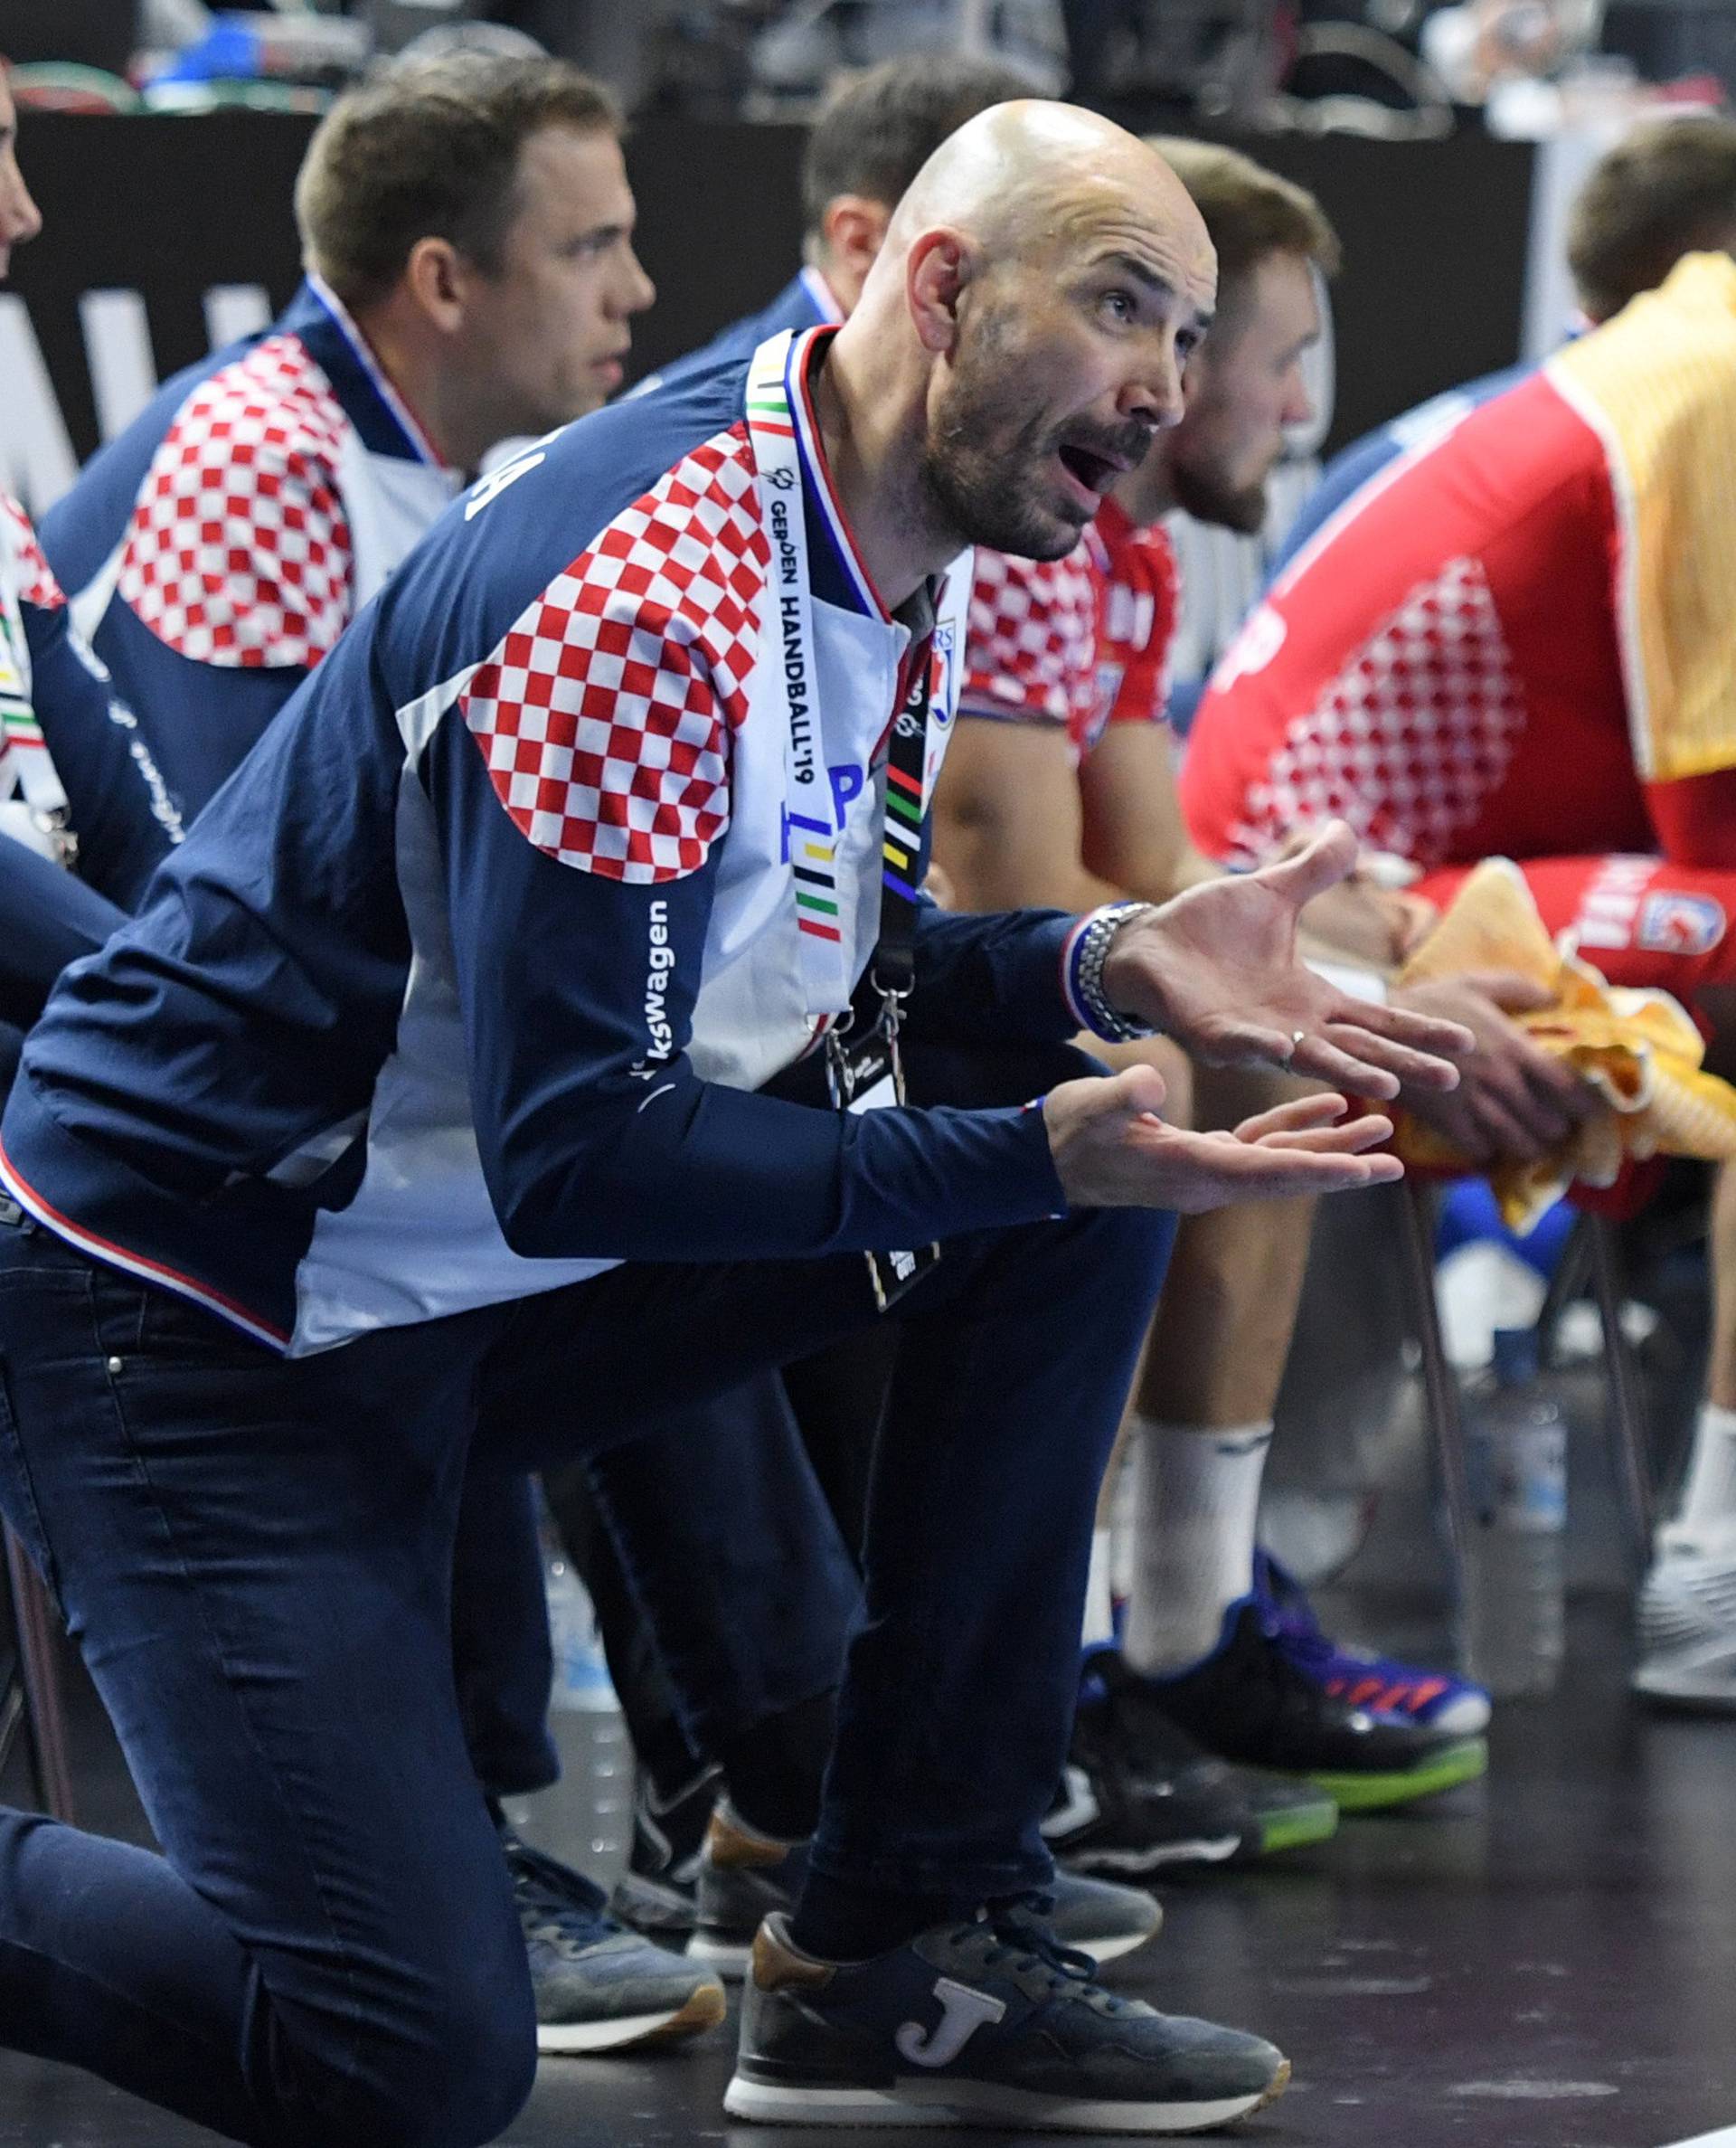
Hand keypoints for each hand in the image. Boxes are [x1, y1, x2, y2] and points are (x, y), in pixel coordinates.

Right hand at [1044, 1063, 1402, 1214]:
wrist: (1044, 1160)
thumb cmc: (1068, 1134)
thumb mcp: (1092, 1108)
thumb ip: (1124, 1094)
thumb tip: (1153, 1080)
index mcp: (1190, 1171)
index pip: (1266, 1173)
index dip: (1317, 1170)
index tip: (1363, 1171)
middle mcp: (1209, 1179)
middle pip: (1289, 1176)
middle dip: (1343, 1168)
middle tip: (1396, 1164)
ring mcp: (1208, 1170)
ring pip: (1284, 1160)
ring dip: (1332, 1147)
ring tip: (1382, 1132)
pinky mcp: (1203, 1155)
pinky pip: (1261, 1144)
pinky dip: (1296, 1128)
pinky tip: (1328, 1107)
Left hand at [1098, 822, 1472, 1100]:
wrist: (1144, 942)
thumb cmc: (1207, 929)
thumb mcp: (1270, 893)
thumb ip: (1312, 871)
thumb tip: (1348, 829)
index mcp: (1310, 997)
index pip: (1376, 1018)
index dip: (1418, 1029)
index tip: (1465, 1042)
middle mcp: (1290, 1025)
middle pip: (1358, 1049)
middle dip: (1402, 1064)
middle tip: (1449, 1081)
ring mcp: (1252, 1035)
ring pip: (1309, 1059)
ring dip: (1347, 1071)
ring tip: (1388, 1087)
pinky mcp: (1210, 1034)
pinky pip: (1240, 1045)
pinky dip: (1263, 1048)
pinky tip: (1284, 1051)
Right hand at [1389, 970, 1597, 1165]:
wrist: (1377, 1028)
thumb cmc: (1431, 1002)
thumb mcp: (1476, 984)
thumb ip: (1520, 989)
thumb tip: (1557, 998)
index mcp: (1513, 1049)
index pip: (1568, 1087)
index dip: (1586, 1104)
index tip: (1591, 1110)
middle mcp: (1499, 1081)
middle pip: (1548, 1122)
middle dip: (1559, 1129)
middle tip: (1560, 1128)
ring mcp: (1472, 1105)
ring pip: (1519, 1142)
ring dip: (1532, 1147)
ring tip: (1535, 1143)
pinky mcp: (1446, 1122)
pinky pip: (1481, 1150)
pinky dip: (1492, 1153)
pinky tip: (1494, 1146)